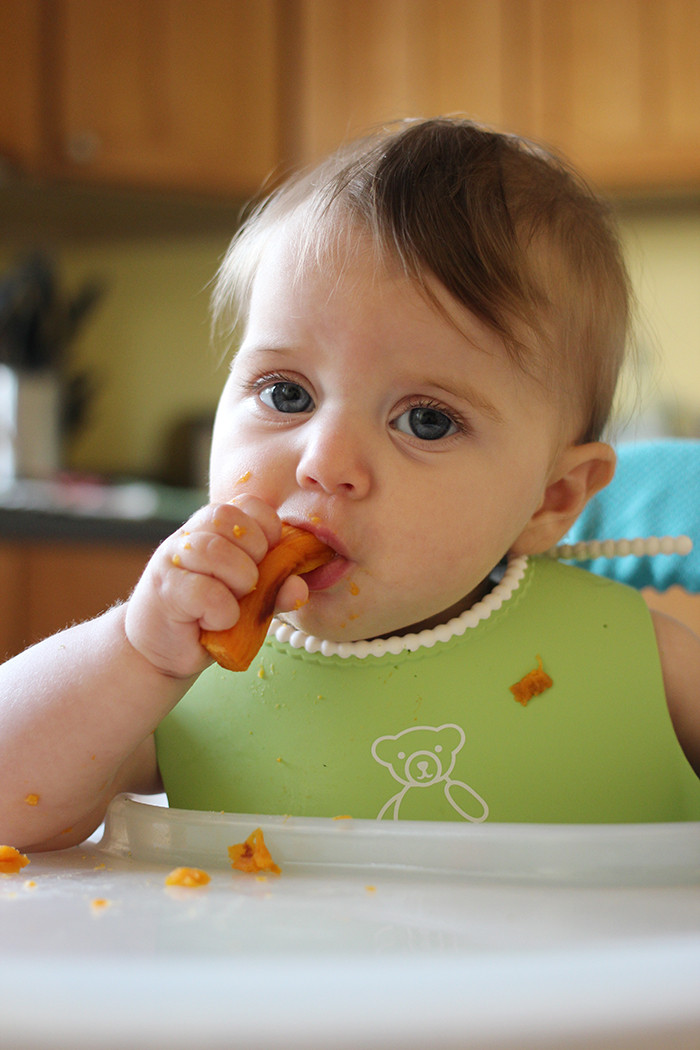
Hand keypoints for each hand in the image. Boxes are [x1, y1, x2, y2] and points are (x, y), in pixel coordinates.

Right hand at [125, 497, 300, 678]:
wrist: (162, 651)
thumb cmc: (208, 618)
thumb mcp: (250, 603)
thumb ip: (275, 591)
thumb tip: (300, 588)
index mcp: (213, 529)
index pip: (246, 503)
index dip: (267, 528)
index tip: (268, 557)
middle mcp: (190, 537)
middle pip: (228, 519)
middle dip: (254, 554)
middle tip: (250, 585)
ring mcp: (173, 560)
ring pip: (215, 551)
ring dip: (239, 581)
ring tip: (237, 603)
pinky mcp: (164, 590)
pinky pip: (204, 591)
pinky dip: (222, 612)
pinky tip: (218, 622)